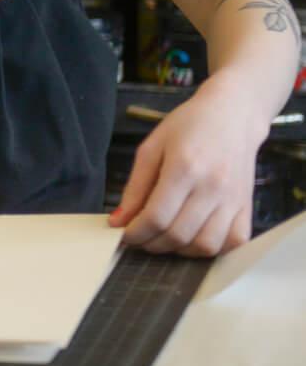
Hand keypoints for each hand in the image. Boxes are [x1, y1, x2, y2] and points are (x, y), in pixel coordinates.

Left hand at [108, 75, 268, 255]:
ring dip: (179, 251)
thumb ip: (135, 186)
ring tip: (165, 237)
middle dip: (152, 244)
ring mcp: (233, 199)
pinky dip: (211, 249)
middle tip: (140, 237)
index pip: (156, 216)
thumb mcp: (152, 147)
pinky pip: (232, 244)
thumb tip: (119, 220)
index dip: (136, 233)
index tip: (124, 234)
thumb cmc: (189, 126)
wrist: (232, 115)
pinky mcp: (247, 207)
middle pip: (178, 235)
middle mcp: (212, 187)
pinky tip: (194, 237)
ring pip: (205, 246)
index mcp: (184, 167)